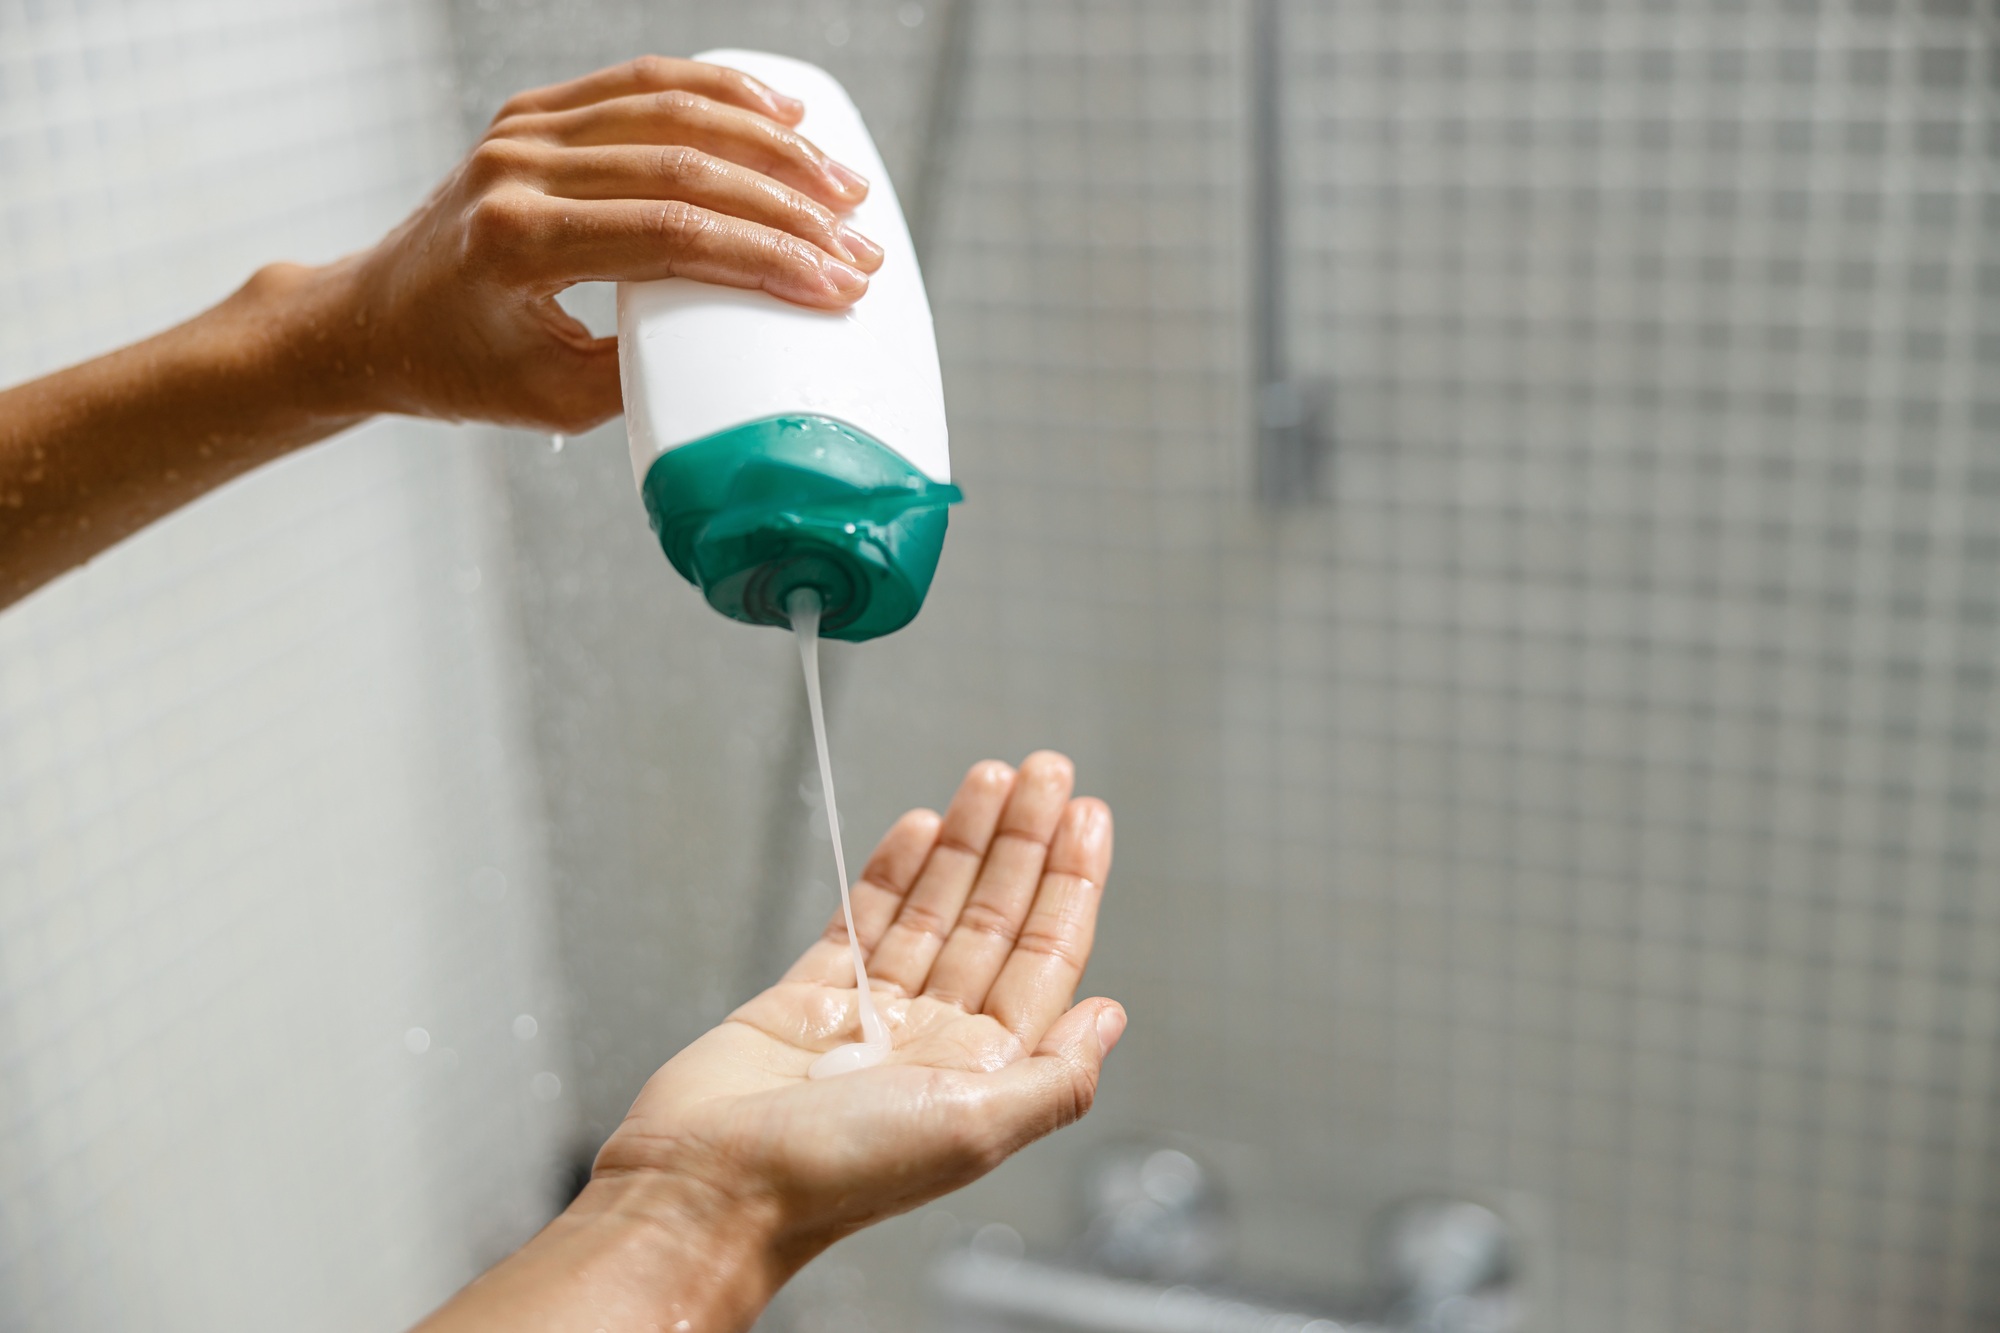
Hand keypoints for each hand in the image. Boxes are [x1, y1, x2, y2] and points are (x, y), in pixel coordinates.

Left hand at [305, 56, 884, 432]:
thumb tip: (752, 364)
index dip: (770, 258)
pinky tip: (784, 114)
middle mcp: (518, 169)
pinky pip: (642, 84)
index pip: (675, 234)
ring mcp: (524, 128)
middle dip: (792, 209)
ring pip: (674, 110)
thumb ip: (648, 374)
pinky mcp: (535, 111)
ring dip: (774, 146)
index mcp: (519, 244)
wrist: (374, 318)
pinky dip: (721, 93)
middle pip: (688, 167)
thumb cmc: (462, 370)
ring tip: (845, 185)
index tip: (839, 288)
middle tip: (861, 248)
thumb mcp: (556, 399)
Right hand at [412, 752, 1122, 1331]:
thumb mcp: (974, 1127)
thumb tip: (1112, 1017)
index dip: (1070, 884)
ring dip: (965, 843)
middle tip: (1047, 771)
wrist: (707, 1186)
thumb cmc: (834, 1174)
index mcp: (982, 1071)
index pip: (1043, 957)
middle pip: (994, 919)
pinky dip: (891, 872)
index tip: (1087, 818)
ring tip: (992, 778)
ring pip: (933, 909)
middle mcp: (934, 1040)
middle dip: (1024, 842)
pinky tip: (919, 826)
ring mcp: (871, 1016)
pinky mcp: (806, 1001)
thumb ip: (1055, 1077)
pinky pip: (861, 921)